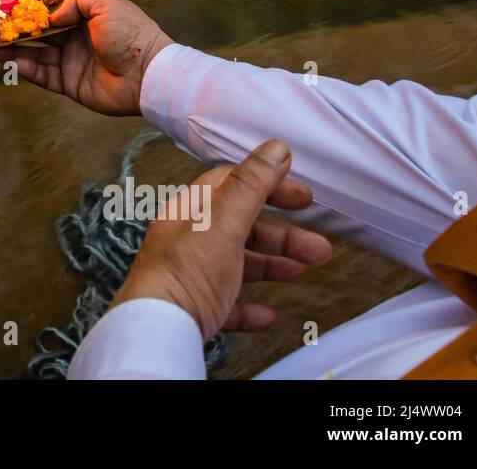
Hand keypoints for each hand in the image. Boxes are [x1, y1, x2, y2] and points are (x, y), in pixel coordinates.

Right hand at [1, 0, 171, 115]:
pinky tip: (13, 64)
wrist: (148, 75)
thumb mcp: (106, 4)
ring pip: (36, 56)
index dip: (32, 10)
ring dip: (14, 52)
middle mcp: (75, 38)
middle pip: (39, 35)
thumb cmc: (130, 34)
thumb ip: (77, 0)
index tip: (8, 6)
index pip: (52, 12)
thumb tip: (51, 15)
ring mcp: (71, 62)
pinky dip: (28, 70)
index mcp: (85, 17)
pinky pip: (44, 76)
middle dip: (16, 32)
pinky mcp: (70, 84)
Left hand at [110, 140, 332, 339]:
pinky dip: (248, 306)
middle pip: (240, 227)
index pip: (231, 186)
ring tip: (302, 272)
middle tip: (318, 245)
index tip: (303, 197)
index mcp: (189, 213)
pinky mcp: (192, 310)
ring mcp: (188, 276)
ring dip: (271, 265)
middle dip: (282, 234)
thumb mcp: (223, 222)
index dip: (269, 186)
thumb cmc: (186, 273)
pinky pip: (225, 304)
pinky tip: (267, 314)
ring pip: (236, 264)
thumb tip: (276, 147)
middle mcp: (186, 241)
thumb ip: (251, 186)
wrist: (158, 330)